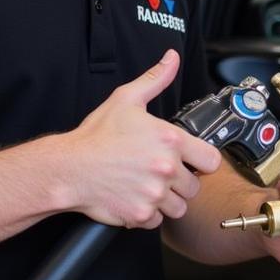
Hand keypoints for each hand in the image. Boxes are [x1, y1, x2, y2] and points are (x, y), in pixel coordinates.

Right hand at [66, 50, 221, 229]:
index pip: (211, 160)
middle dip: (182, 181)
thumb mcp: (126, 99)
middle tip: (161, 173)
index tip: (190, 160)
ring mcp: (154, 195)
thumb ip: (155, 79)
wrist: (68, 168)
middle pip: (195, 186)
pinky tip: (136, 198)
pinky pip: (158, 221)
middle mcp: (167, 169)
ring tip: (149, 186)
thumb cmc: (96, 136)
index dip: (202, 161)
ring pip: (179, 207)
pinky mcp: (141, 215)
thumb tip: (171, 59)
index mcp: (170, 141)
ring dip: (168, 200)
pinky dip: (149, 214)